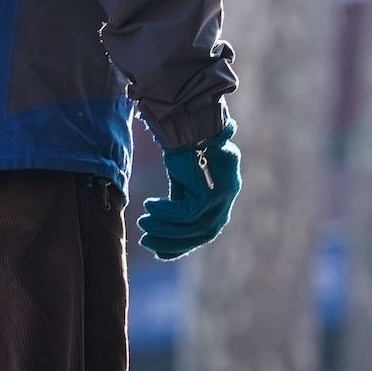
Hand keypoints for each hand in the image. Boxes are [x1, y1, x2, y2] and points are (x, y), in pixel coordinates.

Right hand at [137, 120, 239, 260]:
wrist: (191, 121)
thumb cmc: (186, 146)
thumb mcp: (185, 179)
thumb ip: (183, 201)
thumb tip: (165, 227)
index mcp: (224, 193)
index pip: (206, 229)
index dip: (182, 243)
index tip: (159, 250)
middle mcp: (228, 195)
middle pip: (203, 232)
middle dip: (172, 241)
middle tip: (146, 241)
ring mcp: (223, 195)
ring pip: (193, 226)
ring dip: (165, 228)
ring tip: (143, 223)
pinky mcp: (212, 192)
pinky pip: (186, 213)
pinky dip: (166, 213)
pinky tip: (149, 207)